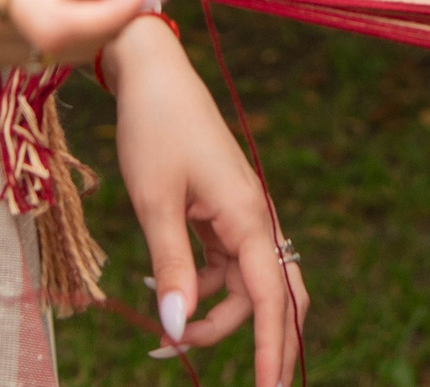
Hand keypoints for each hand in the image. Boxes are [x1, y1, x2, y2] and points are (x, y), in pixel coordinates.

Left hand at [110, 17, 307, 386]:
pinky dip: (201, 287)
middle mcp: (255, 219)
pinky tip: (162, 286)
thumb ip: (171, 267)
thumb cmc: (155, 129)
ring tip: (162, 335)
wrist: (153, 74)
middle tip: (237, 382)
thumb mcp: (154, 202)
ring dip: (214, 316)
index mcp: (248, 218)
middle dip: (258, 342)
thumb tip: (177, 327)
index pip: (272, 300)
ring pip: (245, 286)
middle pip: (276, 297)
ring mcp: (241, 216)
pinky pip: (226, 266)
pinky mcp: (223, 212)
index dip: (272, 351)